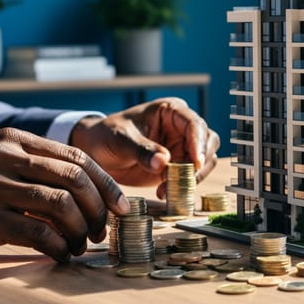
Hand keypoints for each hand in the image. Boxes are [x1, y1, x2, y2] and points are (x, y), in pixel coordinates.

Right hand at [0, 128, 128, 261]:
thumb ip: (37, 168)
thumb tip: (92, 193)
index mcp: (14, 140)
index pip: (76, 156)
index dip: (105, 184)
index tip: (121, 207)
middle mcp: (4, 157)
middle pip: (74, 179)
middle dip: (97, 209)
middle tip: (102, 232)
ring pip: (60, 205)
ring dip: (80, 231)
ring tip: (81, 246)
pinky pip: (38, 233)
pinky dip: (58, 248)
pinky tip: (60, 256)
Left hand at [69, 97, 219, 197]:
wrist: (96, 153)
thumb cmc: (106, 136)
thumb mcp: (121, 140)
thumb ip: (142, 150)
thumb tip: (164, 162)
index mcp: (170, 111)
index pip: (195, 124)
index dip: (199, 143)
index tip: (196, 163)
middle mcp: (181, 127)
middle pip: (207, 142)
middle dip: (199, 162)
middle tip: (184, 179)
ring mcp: (181, 146)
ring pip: (204, 161)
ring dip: (192, 177)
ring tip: (167, 189)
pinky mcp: (178, 165)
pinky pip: (191, 175)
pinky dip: (183, 186)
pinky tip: (164, 192)